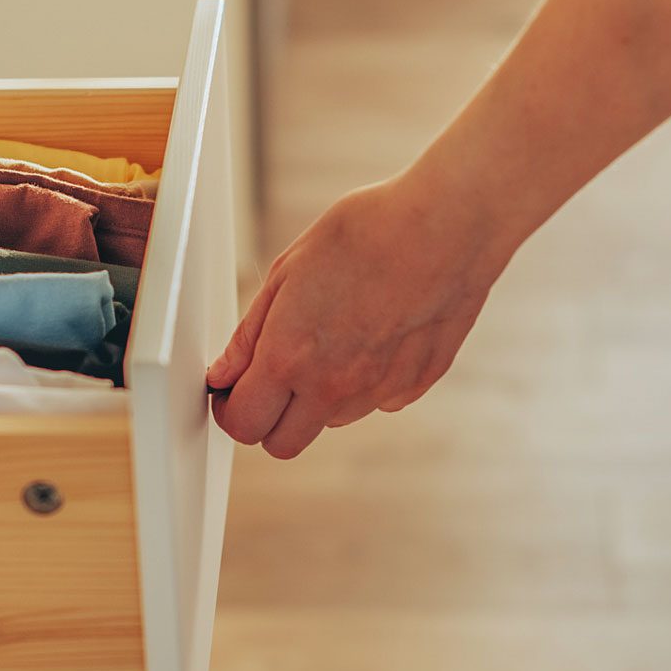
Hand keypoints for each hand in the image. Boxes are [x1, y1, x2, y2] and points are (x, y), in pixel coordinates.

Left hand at [208, 172, 505, 458]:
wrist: (446, 226)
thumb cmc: (367, 232)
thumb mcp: (288, 271)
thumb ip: (251, 335)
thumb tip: (224, 372)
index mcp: (290, 357)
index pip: (243, 424)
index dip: (230, 410)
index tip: (232, 390)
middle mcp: (332, 387)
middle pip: (282, 444)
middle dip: (268, 418)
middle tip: (270, 379)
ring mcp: (377, 392)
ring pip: (331, 422)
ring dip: (319, 398)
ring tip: (334, 337)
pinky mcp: (414, 386)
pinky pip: (376, 402)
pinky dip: (366, 383)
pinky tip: (375, 335)